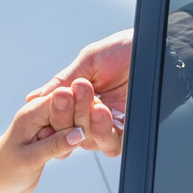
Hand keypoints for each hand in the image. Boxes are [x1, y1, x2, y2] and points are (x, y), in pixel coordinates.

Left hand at [0, 76, 119, 189]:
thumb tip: (79, 133)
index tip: (95, 111)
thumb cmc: (4, 173)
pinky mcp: (51, 138)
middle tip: (84, 133)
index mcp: (30, 113)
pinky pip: (70, 134)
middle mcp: (39, 116)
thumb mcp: (30, 159)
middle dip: (80, 119)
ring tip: (67, 149)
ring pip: (73, 121)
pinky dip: (72, 143)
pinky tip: (66, 153)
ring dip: (77, 133)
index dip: (77, 103)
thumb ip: (54, 145)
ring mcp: (46, 127)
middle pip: (70, 106)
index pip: (60, 98)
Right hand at [27, 30, 132, 155]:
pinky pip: (112, 143)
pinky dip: (103, 130)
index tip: (47, 101)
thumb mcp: (89, 61)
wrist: (159, 49)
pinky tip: (102, 111)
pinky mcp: (128, 130)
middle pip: (69, 132)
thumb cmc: (127, 50)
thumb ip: (62, 81)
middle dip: (66, 115)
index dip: (50, 113)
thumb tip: (33, 98)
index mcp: (80, 99)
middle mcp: (93, 115)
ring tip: (91, 102)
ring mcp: (110, 125)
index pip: (57, 117)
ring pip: (88, 140)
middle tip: (68, 95)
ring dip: (85, 122)